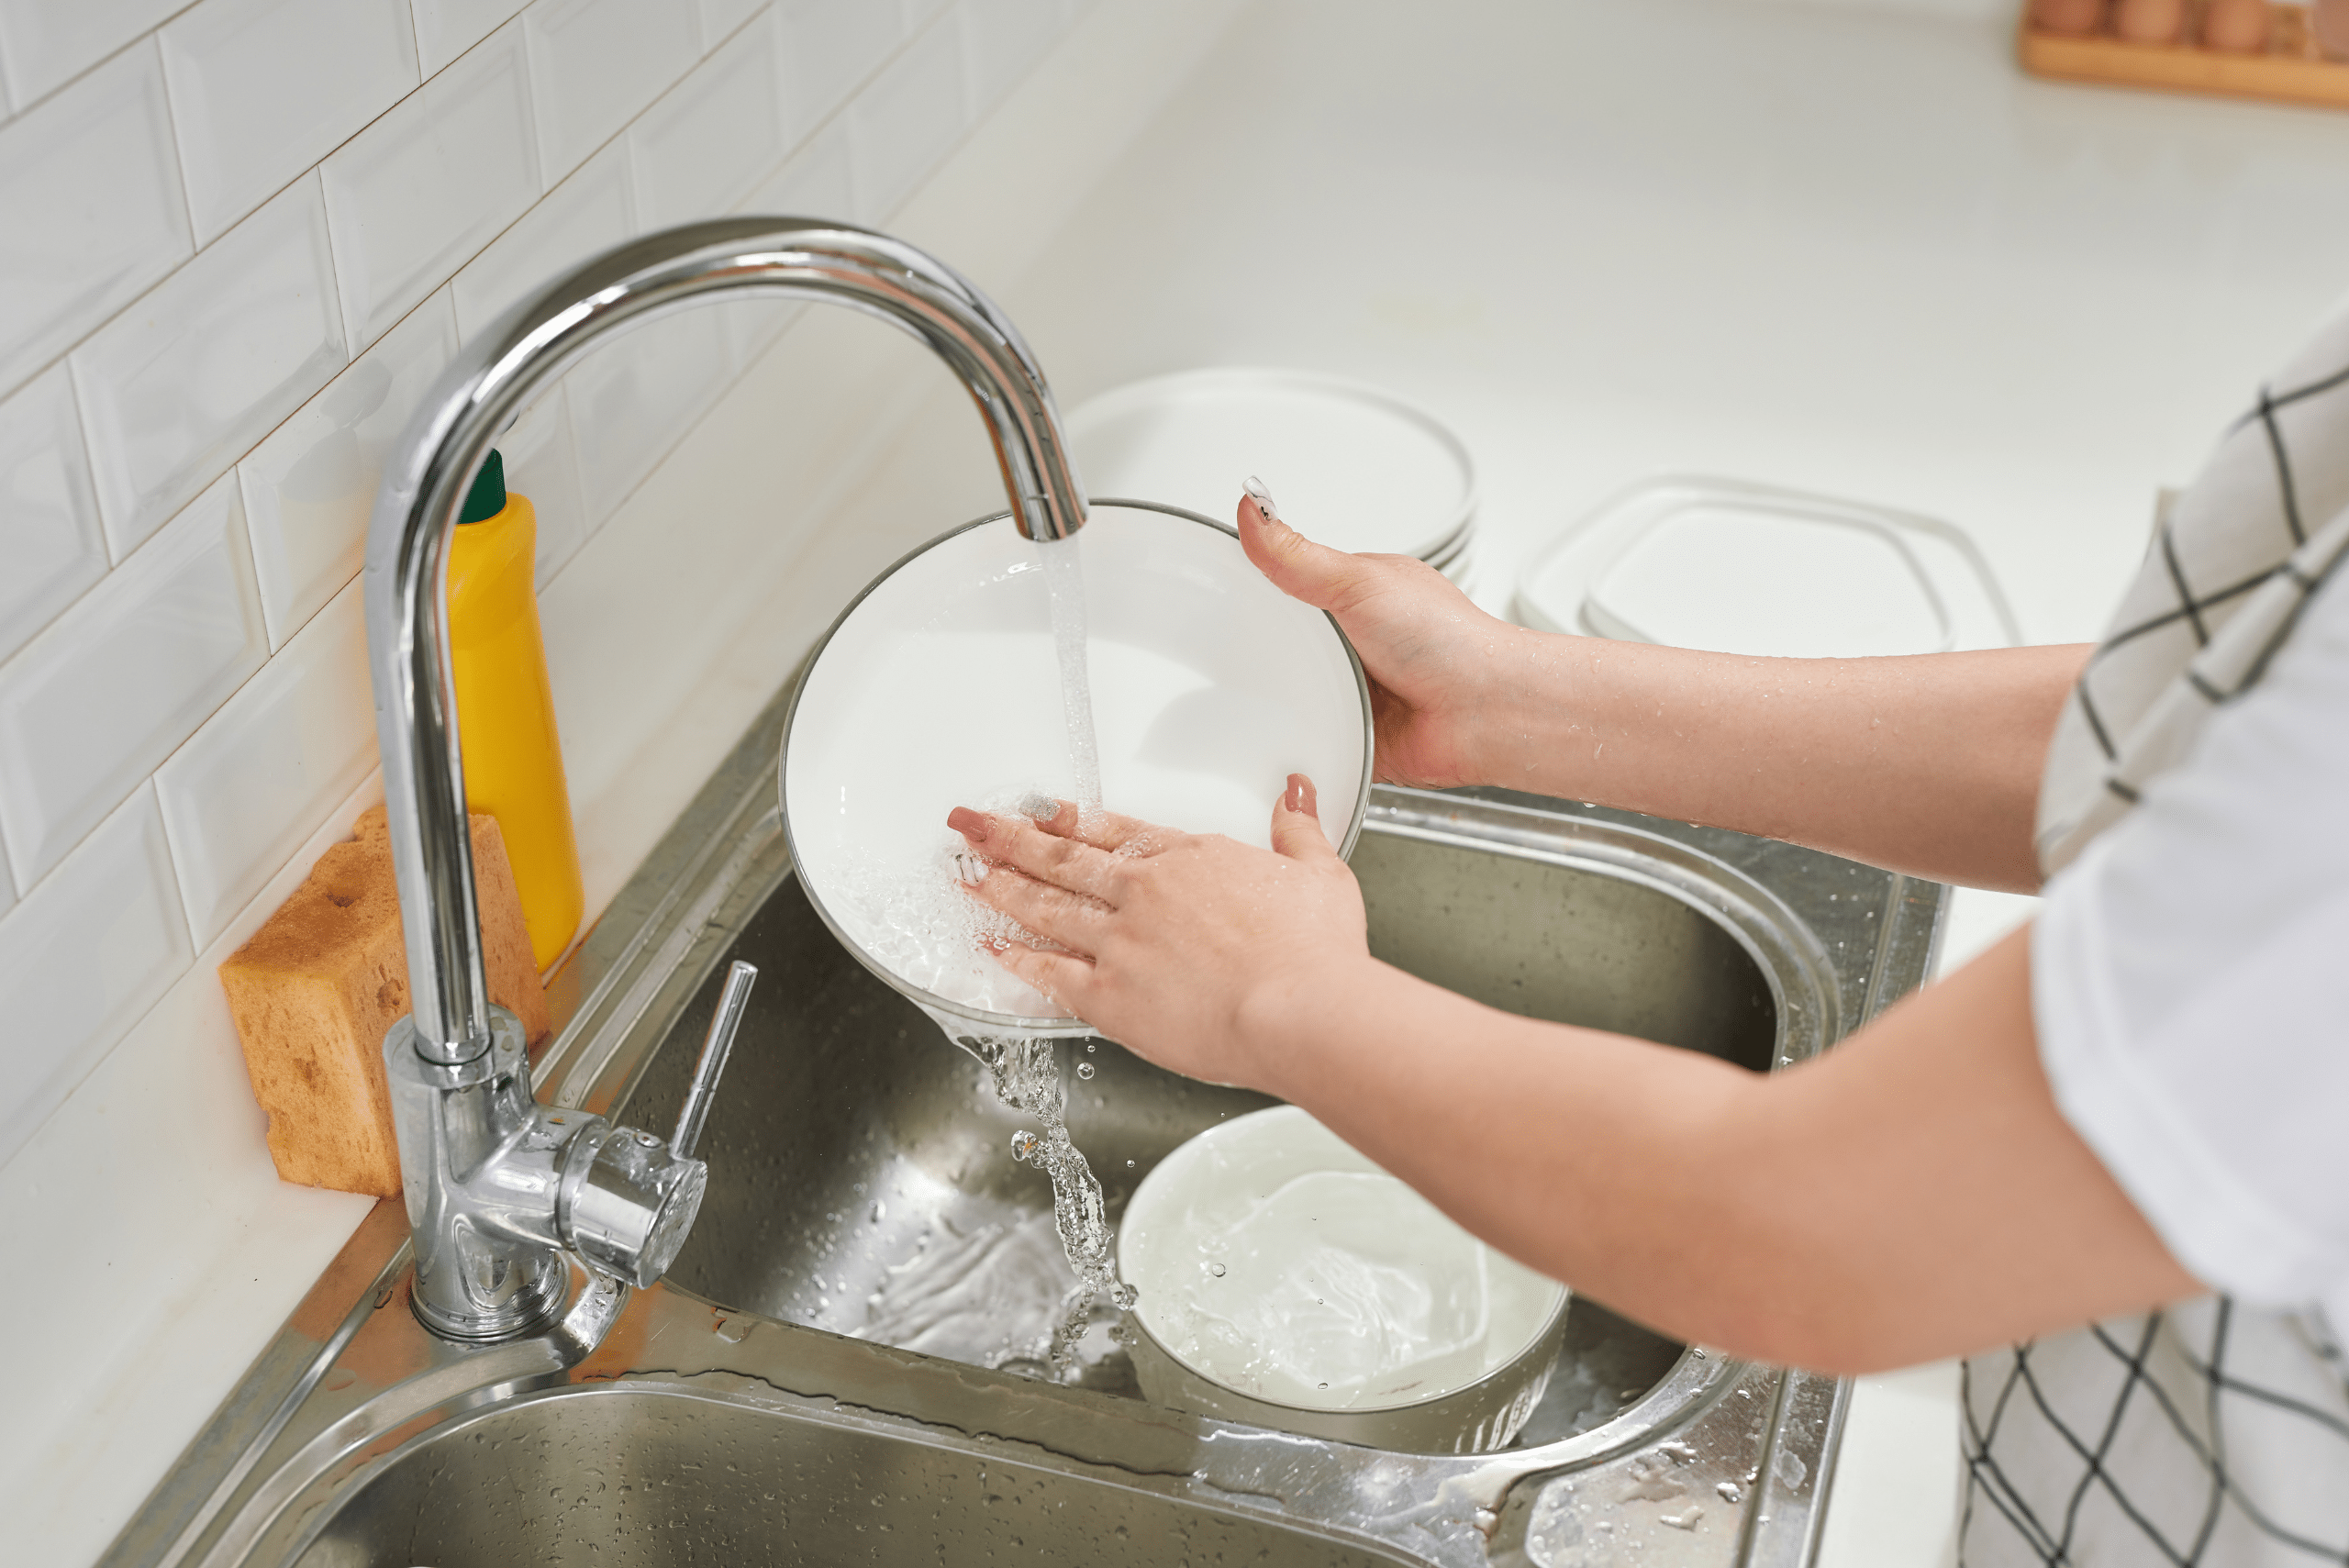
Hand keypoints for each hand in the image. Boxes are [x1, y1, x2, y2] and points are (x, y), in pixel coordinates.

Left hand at [947, 775, 1370, 1092]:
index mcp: (1189, 859)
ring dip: (999, 888)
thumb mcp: (1319, 873)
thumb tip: (1296, 793)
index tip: (1037, 809)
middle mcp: (1144, 893)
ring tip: (966, 875)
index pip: (1112, 830)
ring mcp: (1121, 942)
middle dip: (1007, 837)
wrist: (1300, 1009)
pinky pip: (1049, 972)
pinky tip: (991, 947)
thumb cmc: (1314, 953)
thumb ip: (1298, 829)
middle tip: (969, 824)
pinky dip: (1016, 958)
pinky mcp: (1110, 996)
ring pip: (1045, 906)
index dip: (1068, 818)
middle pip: (1061, 857)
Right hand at [1240, 490, 1525, 789]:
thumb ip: (1297, 555)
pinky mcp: (1352, 734)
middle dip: (1261, 647)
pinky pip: (1307, 735)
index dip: (1253, 586)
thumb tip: (1254, 507)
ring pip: (1290, 690)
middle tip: (1226, 649)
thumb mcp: (1359, 582)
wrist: (1483, 714)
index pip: (1289, 583)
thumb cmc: (1448, 642)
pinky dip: (1296, 736)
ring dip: (1279, 696)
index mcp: (1358, 595)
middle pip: (1283, 641)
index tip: (1209, 586)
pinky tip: (1284, 731)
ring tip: (1255, 692)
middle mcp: (1355, 641)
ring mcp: (1354, 689)